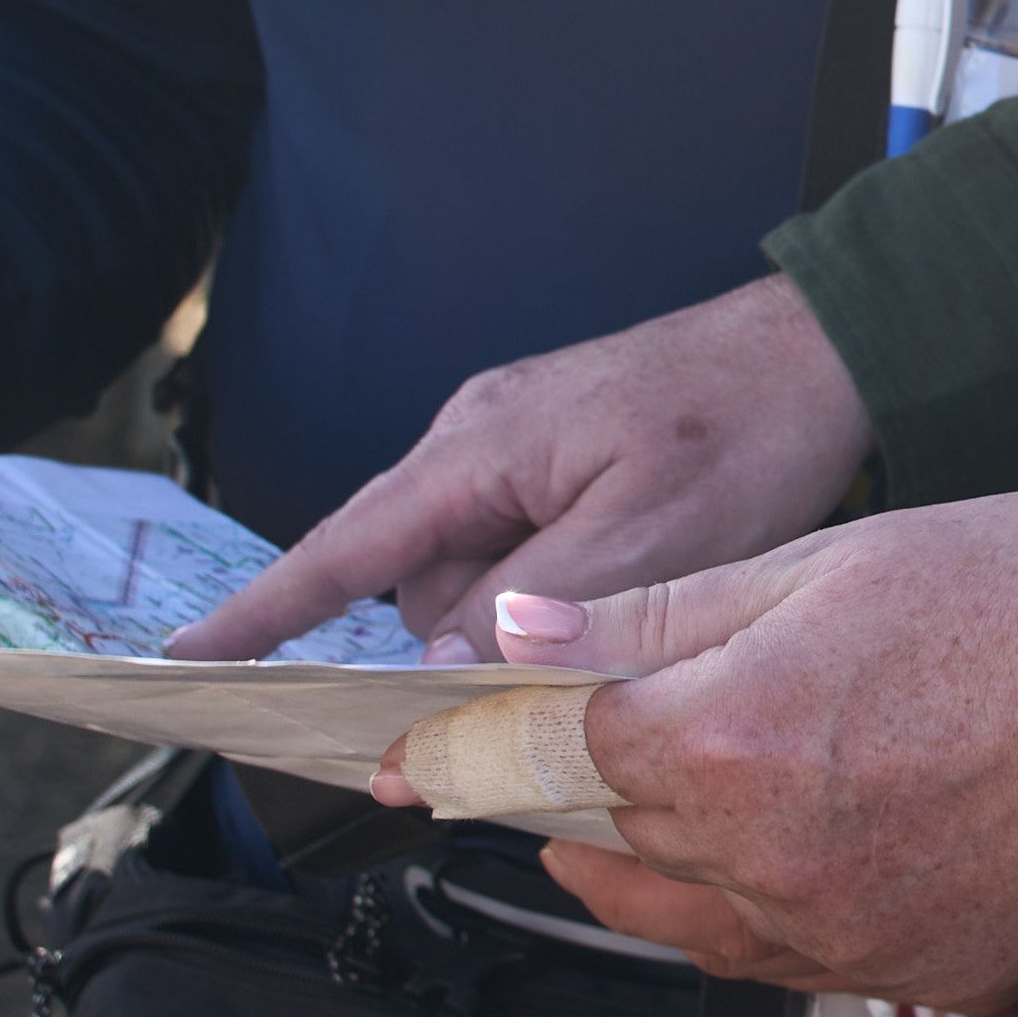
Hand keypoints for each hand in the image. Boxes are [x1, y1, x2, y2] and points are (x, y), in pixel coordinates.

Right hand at [169, 274, 874, 659]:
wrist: (832, 346)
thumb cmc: (747, 422)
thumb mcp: (644, 536)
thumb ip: (529, 611)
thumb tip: (432, 670)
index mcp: (476, 450)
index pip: (339, 551)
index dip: (261, 618)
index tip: (184, 667)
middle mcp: (476, 441)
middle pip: (416, 587)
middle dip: (463, 640)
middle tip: (560, 657)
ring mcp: (517, 447)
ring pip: (474, 578)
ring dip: (527, 614)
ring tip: (637, 587)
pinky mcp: (559, 461)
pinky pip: (520, 547)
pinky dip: (557, 585)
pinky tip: (634, 578)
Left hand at [462, 499, 1017, 1005]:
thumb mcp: (828, 560)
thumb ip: (659, 610)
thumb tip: (520, 637)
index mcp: (720, 741)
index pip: (545, 754)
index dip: (481, 739)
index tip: (421, 754)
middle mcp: (759, 860)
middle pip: (607, 841)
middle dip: (578, 794)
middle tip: (576, 753)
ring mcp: (833, 934)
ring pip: (683, 924)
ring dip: (651, 872)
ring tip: (662, 815)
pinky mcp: (907, 975)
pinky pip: (788, 961)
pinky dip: (761, 915)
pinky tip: (788, 858)